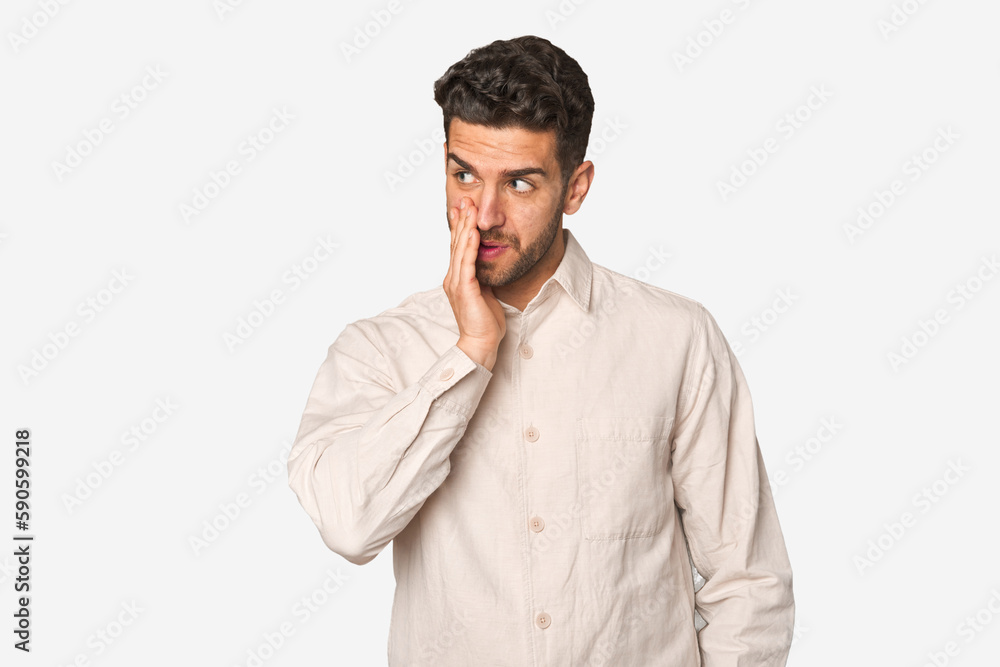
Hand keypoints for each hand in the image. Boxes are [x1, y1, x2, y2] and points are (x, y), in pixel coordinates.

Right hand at [443, 197, 504, 370]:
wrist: (481, 343)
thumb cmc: (485, 321)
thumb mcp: (485, 291)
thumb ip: (482, 275)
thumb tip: (488, 260)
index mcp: (457, 278)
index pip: (457, 247)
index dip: (459, 226)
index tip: (463, 208)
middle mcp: (453, 278)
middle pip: (455, 243)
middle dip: (460, 220)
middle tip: (464, 199)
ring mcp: (456, 283)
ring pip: (459, 249)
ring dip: (464, 227)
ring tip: (468, 208)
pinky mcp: (464, 290)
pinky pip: (467, 264)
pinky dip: (469, 246)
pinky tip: (472, 232)